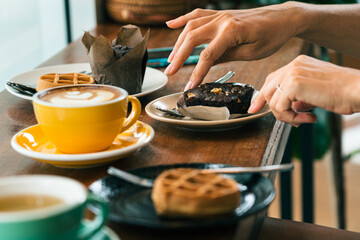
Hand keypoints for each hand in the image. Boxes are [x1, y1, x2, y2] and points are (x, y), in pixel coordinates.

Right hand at [165, 2, 302, 89]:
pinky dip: (182, 19)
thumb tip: (208, 63)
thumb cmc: (273, 36)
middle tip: (170, 72)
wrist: (284, 17)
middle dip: (179, 57)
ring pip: (191, 26)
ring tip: (171, 58)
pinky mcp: (221, 13)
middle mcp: (223, 19)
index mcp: (232, 31)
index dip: (196, 73)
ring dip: (178, 42)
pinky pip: (197, 14)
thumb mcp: (251, 53)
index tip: (189, 86)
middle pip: (192, 38)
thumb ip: (227, 56)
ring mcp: (220, 14)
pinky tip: (171, 25)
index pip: (207, 55)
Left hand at [248, 55, 359, 125]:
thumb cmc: (344, 93)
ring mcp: (292, 73)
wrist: (358, 91)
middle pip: (268, 88)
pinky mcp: (294, 84)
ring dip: (286, 116)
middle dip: (266, 106)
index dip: (263, 95)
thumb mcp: (316, 94)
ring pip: (273, 100)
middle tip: (282, 119)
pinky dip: (291, 117)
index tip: (256, 108)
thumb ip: (300, 97)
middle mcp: (294, 65)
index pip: (273, 79)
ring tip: (303, 119)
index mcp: (299, 64)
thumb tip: (291, 107)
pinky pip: (280, 107)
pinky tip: (308, 117)